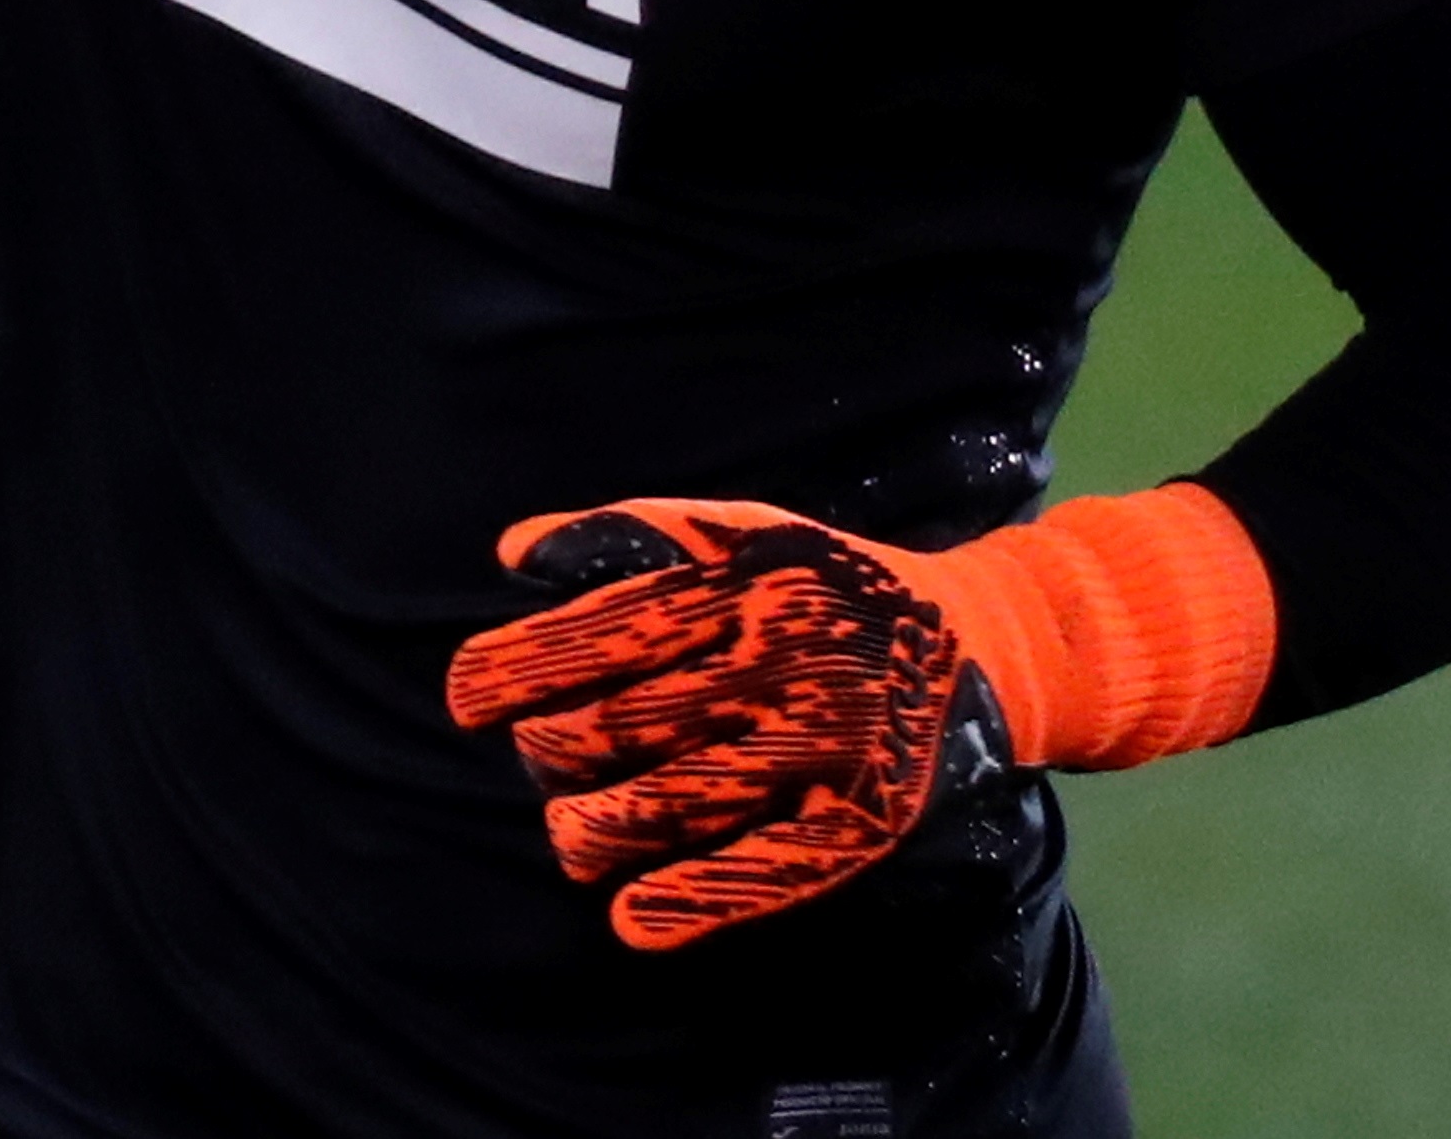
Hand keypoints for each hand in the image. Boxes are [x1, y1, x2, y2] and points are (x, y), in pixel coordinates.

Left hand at [444, 486, 1276, 952]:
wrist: (987, 639)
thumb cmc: (830, 581)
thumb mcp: (741, 531)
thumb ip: (629, 535)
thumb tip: (511, 553)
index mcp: (747, 583)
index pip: (606, 628)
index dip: (519, 666)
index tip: (463, 697)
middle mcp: (787, 659)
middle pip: (633, 720)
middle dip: (556, 746)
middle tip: (533, 758)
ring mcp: (829, 744)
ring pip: (684, 799)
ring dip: (601, 828)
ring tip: (565, 834)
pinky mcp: (865, 818)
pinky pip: (769, 868)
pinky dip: (695, 900)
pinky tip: (632, 919)